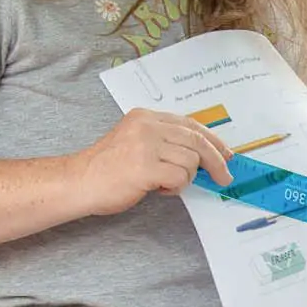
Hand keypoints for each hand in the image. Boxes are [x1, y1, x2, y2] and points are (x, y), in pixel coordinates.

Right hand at [73, 109, 230, 214]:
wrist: (80, 181)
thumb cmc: (107, 168)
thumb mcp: (136, 141)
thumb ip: (164, 141)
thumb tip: (201, 155)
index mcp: (145, 117)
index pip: (190, 124)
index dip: (213, 140)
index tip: (226, 153)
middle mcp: (147, 126)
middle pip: (197, 141)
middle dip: (216, 161)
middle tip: (224, 177)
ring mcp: (146, 145)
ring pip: (191, 161)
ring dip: (184, 178)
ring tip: (163, 183)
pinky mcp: (145, 167)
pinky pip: (180, 177)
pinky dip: (175, 188)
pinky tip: (158, 189)